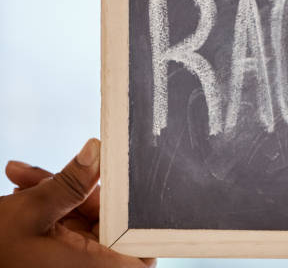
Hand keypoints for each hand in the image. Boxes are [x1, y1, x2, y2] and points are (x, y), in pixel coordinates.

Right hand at [1, 139, 155, 266]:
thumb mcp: (31, 211)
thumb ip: (72, 181)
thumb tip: (98, 151)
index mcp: (92, 267)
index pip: (143, 251)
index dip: (142, 219)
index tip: (131, 185)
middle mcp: (88, 267)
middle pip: (111, 222)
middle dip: (83, 191)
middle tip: (59, 171)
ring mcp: (74, 262)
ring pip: (86, 219)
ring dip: (60, 193)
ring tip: (24, 179)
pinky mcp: (60, 255)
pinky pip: (69, 225)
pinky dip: (52, 206)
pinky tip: (24, 187)